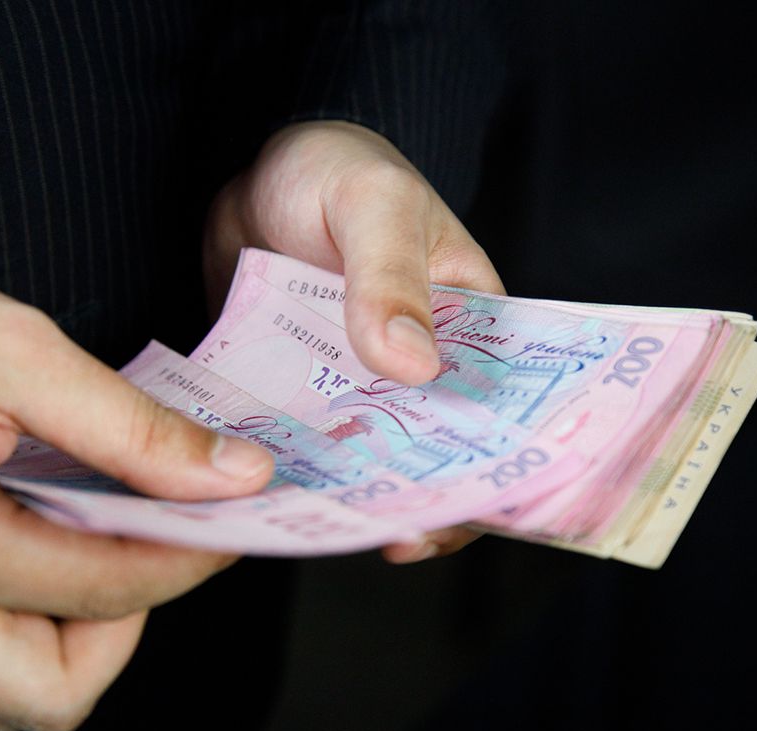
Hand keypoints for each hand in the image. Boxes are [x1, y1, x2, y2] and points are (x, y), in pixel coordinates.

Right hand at [0, 170, 273, 730]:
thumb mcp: (16, 348)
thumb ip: (134, 429)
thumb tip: (231, 477)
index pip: (101, 594)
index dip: (187, 560)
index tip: (228, 519)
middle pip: (48, 697)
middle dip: (124, 629)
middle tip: (147, 545)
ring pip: (0, 698)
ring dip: (69, 637)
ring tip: (88, 542)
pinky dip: (15, 627)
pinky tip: (31, 547)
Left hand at [203, 121, 504, 562]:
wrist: (253, 170)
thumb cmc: (335, 168)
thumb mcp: (373, 205)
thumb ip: (390, 277)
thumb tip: (414, 364)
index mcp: (470, 323)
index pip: (504, 407)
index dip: (497, 466)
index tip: (468, 508)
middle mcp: (421, 363)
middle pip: (437, 450)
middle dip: (424, 499)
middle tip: (397, 536)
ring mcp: (357, 383)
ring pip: (367, 457)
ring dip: (356, 494)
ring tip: (336, 527)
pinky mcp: (302, 391)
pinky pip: (306, 441)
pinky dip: (298, 470)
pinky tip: (280, 500)